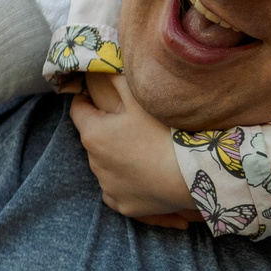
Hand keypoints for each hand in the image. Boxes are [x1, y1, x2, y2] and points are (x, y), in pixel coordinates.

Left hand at [70, 73, 198, 226]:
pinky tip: (146, 174)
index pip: (79, 109)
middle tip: (135, 125)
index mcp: (93, 134)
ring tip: (146, 151)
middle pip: (95, 139)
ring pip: (106, 165)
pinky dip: (127, 182)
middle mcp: (94, 163)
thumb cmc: (165, 133)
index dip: (89, 99)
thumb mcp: (140, 97)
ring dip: (118, 157)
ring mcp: (108, 187)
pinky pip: (118, 190)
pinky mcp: (123, 205)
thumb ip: (115, 77)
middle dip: (108, 130)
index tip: (104, 97)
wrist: (192, 175)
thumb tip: (101, 65)